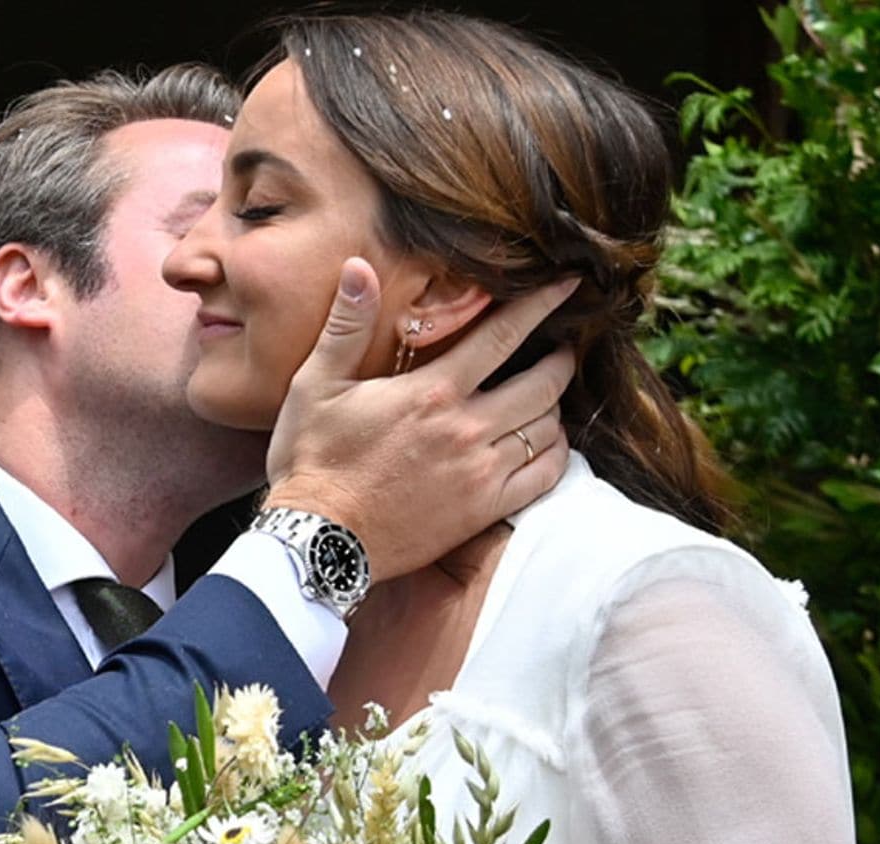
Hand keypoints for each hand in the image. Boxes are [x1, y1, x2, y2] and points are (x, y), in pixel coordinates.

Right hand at [263, 258, 577, 581]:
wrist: (318, 539)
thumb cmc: (311, 459)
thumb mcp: (315, 385)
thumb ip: (346, 326)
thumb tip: (359, 267)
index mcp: (432, 392)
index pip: (504, 336)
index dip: (542, 305)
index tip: (567, 286)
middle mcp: (466, 430)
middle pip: (543, 383)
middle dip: (560, 359)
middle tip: (562, 349)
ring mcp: (480, 473)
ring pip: (547, 429)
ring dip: (555, 407)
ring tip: (547, 396)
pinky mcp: (483, 511)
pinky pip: (543, 477)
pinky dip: (555, 454)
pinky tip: (545, 443)